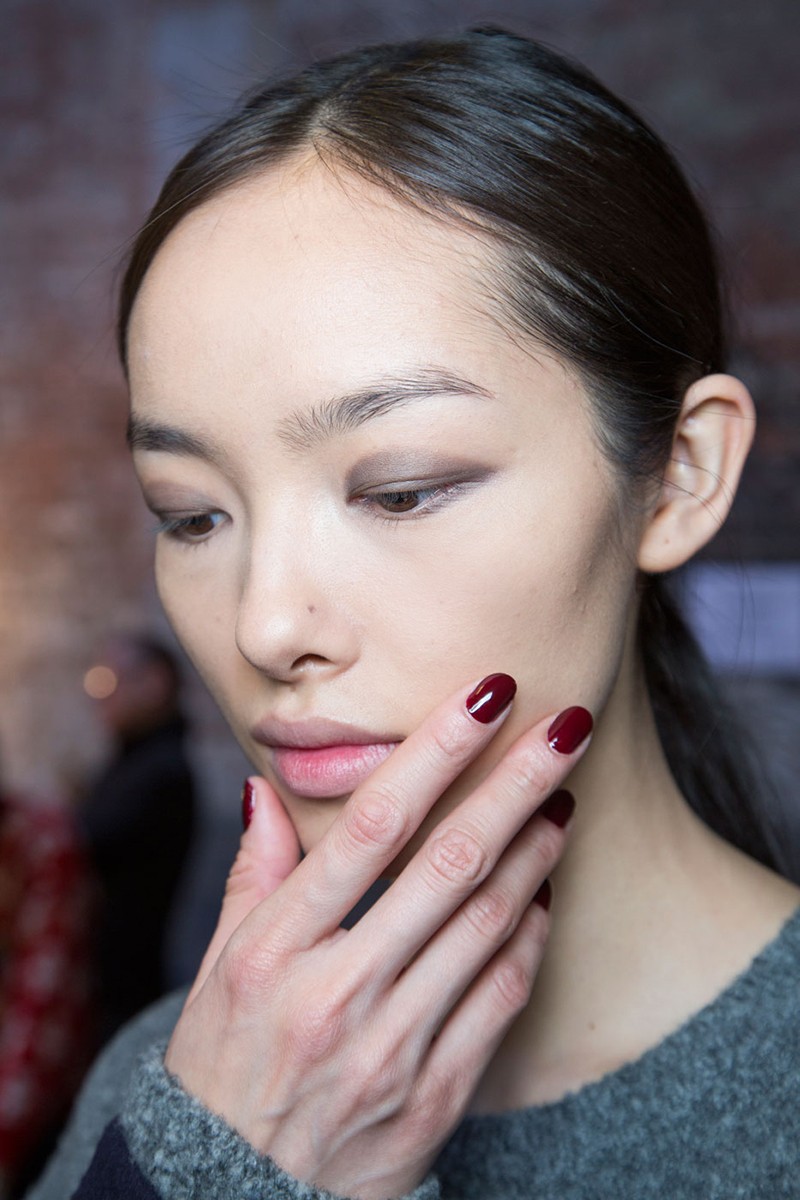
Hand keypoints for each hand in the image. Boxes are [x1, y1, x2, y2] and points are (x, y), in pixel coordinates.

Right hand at [165, 675, 590, 1199]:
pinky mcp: (434, 1093)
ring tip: (561, 797)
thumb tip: (267, 787)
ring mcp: (391, 1047)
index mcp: (273, 950)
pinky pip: (500, 998)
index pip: (370, 827)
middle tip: (568, 724)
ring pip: (487, 925)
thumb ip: (252, 875)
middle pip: (449, 864)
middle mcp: (335, 993)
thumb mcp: (214, 968)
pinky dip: (529, 936)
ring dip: (535, 851)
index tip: (484, 696)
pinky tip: (542, 890)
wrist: (236, 1199)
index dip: (434, 750)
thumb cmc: (224, 1064)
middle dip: (517, 783)